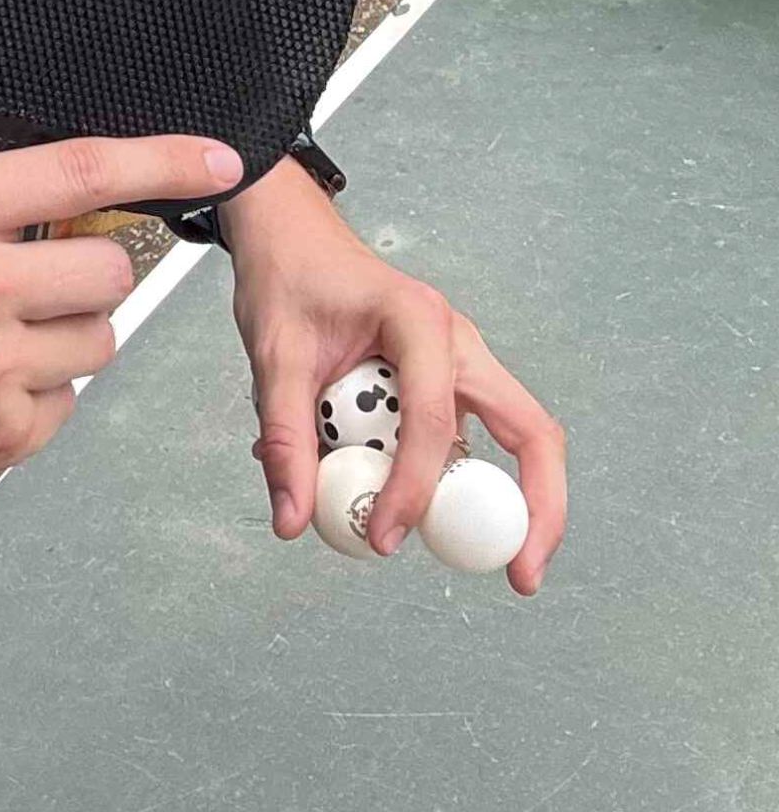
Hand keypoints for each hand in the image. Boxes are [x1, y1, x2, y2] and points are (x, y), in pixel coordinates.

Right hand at [0, 134, 243, 526]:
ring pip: (97, 343)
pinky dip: (29, 401)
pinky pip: (62, 407)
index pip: (78, 171)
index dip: (163, 159)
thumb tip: (84, 203)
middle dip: (80, 278)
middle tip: (23, 288)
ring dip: (59, 342)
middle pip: (110, 271)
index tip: (219, 156)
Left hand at [224, 161, 566, 590]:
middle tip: (520, 576)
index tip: (384, 537)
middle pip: (532, 433)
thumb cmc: (287, 278)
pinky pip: (461, 436)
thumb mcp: (273, 356)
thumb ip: (286, 438)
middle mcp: (458, 341)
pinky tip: (389, 491)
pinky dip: (440, 472)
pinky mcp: (448, 380)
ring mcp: (461, 360)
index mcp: (420, 321)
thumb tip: (293, 520)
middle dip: (538, 509)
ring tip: (448, 545)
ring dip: (487, 497)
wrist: (288, 234)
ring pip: (510, 438)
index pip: (435, 420)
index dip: (415, 488)